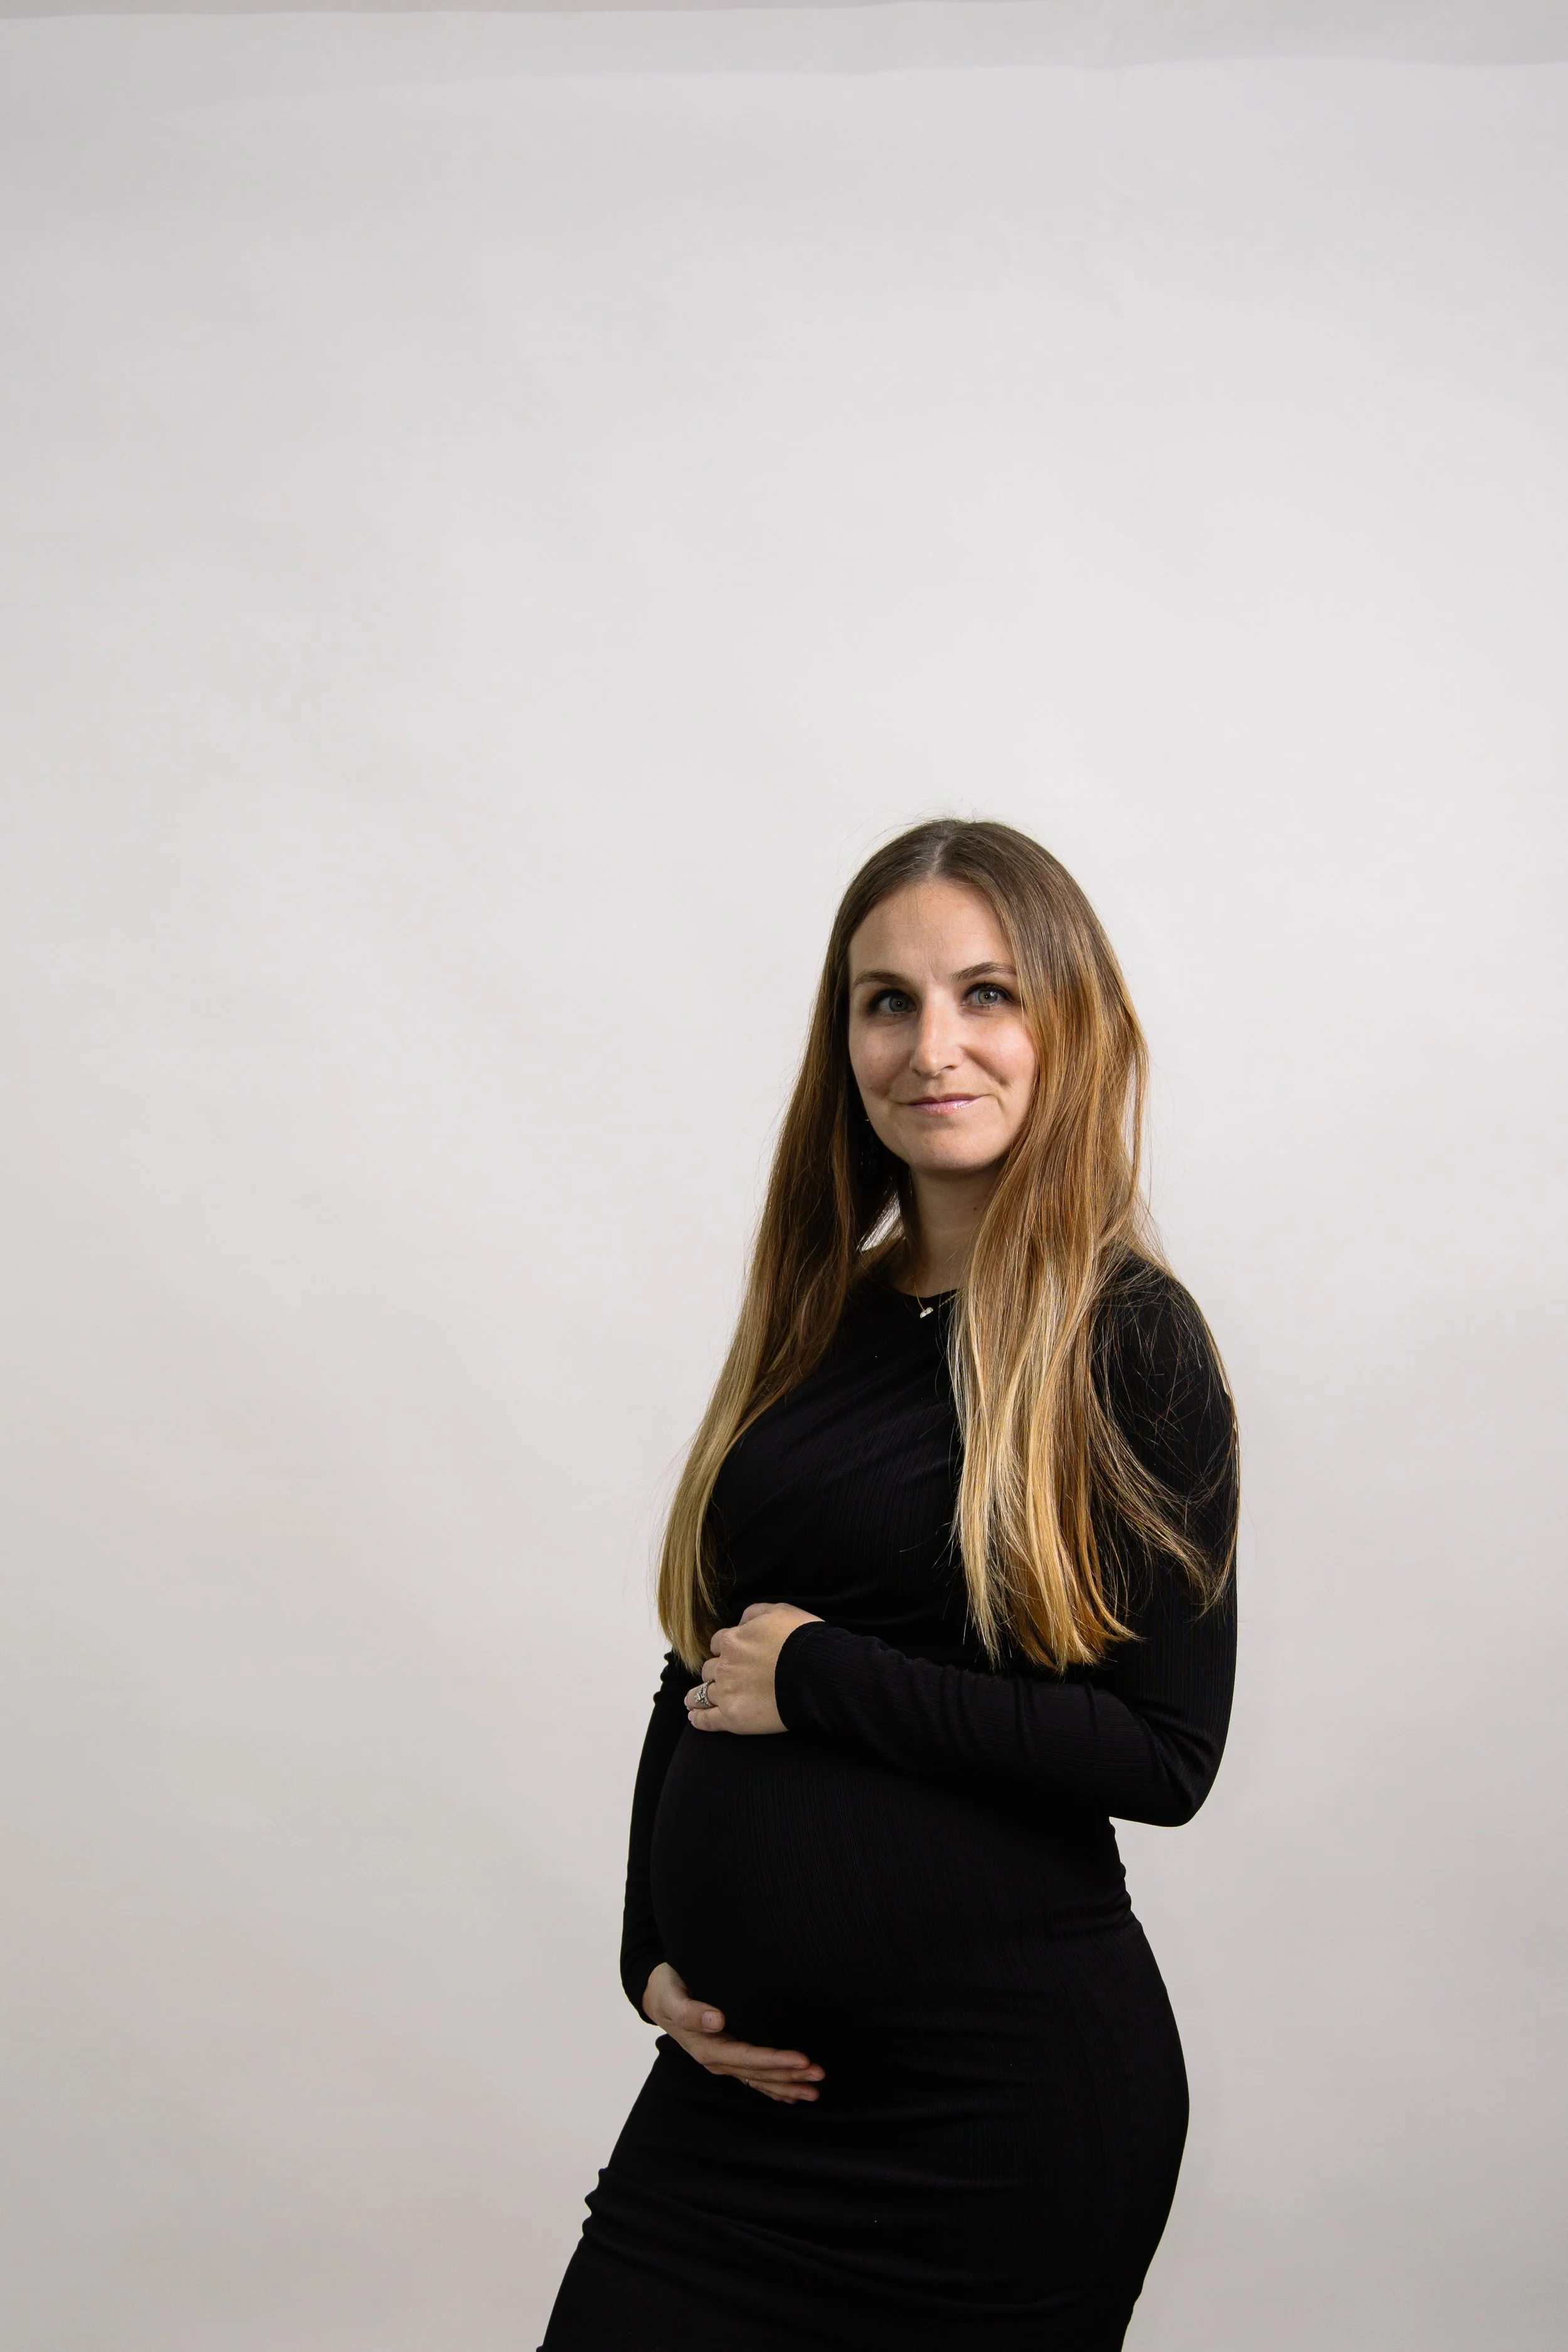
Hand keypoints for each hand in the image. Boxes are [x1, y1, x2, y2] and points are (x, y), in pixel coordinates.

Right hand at [641, 1962, 823, 2103]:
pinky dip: (774, 2087)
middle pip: (759, 2073)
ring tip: (815, 2091)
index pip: (749, 2058)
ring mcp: (723, 2061)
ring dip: (788, 2085)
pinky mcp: (727, 2056)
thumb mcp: (673, 1997)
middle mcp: (717, 2060)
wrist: (656, 1995)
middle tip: (820, 2075)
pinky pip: (753, 2077)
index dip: (776, 2061)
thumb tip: (717, 2020)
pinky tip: (792, 2095)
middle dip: (790, 2076)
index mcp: (707, 2049)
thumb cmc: (667, 1991)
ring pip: (760, 2079)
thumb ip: (692, 2011)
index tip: (802, 2059)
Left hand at [684, 1601, 822, 1735]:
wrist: (816, 1672)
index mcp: (733, 1641)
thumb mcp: (779, 1611)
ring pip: (701, 1694)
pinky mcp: (733, 1718)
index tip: (732, 1655)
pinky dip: (698, 1719)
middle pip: (709, 1669)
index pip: (718, 1644)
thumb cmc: (802, 1639)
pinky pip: (706, 1720)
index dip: (725, 1649)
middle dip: (715, 1672)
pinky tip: (694, 1718)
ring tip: (692, 1701)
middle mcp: (725, 1667)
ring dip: (697, 1695)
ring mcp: (727, 1693)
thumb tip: (741, 1620)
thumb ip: (754, 1613)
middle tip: (723, 1679)